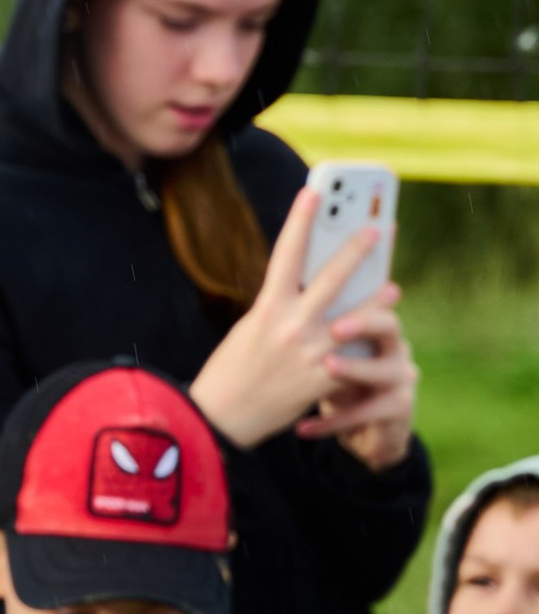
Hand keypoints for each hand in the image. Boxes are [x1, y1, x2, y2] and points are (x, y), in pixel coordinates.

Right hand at [193, 189, 413, 461]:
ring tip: (392, 287)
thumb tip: (309, 293)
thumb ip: (279, 310)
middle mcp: (290, 325)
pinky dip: (366, 348)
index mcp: (266, 308)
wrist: (221, 420)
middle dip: (355, 250)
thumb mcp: (249, 330)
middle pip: (331, 279)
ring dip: (375, 301)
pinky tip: (382, 340)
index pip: (287, 253)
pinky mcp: (324, 380)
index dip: (301, 220)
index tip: (313, 193)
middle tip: (376, 228)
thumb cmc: (230, 372)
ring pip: (353, 318)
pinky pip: (354, 358)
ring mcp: (310, 353)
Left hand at [301, 297, 418, 470]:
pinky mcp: (400, 409)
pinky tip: (302, 428)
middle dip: (364, 323)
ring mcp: (402, 379)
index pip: (371, 299)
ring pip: (384, 370)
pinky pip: (366, 413)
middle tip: (336, 327)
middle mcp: (396, 348)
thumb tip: (283, 301)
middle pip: (389, 325)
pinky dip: (331, 422)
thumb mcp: (327, 354)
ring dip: (354, 369)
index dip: (356, 292)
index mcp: (376, 328)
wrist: (364, 430)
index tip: (326, 287)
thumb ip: (315, 330)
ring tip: (328, 367)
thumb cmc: (337, 382)